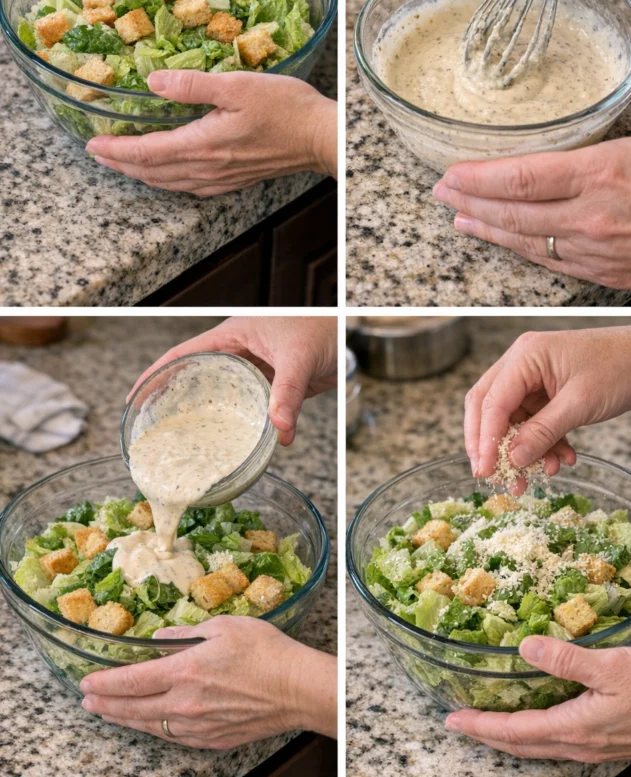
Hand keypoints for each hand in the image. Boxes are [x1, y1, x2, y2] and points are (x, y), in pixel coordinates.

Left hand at [80, 616, 336, 748]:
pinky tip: (149, 724)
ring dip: (125, 719)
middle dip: (105, 704)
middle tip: (87, 700)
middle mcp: (185, 704)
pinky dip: (154, 730)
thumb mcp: (224, 626)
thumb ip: (186, 633)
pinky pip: (173, 738)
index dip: (105, 682)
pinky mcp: (212, 739)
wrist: (296, 688)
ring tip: (109, 713)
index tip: (87, 681)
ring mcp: (198, 726)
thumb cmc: (266, 651)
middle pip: (133, 708)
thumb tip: (158, 640)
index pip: (133, 680)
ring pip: (150, 727)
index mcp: (186, 671)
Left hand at [86, 71, 336, 194]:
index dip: (117, 149)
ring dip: (142, 175)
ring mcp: (222, 178)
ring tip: (123, 164)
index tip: (93, 144)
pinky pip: (191, 187)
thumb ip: (193, 83)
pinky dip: (169, 182)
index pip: (148, 152)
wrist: (322, 138)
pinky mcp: (235, 180)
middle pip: (153, 173)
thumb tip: (154, 80)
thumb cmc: (287, 108)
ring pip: (170, 183)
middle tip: (98, 155)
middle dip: (122, 164)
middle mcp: (208, 168)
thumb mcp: (238, 84)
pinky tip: (168, 176)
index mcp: (204, 144)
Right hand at [129, 315, 337, 444]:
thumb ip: (287, 393)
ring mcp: (255, 372)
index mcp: (233, 335)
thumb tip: (279, 430)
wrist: (351, 331)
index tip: (134, 398)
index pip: (183, 355)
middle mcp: (239, 354)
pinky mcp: (274, 388)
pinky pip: (254, 411)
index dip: (156, 374)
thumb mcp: (299, 357)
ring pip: (225, 398)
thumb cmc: (324, 326)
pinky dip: (250, 429)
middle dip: (175, 402)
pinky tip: (247, 450)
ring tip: (189, 445)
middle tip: (153, 431)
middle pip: (197, 379)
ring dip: (212, 420)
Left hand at [433, 62, 630, 294]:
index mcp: (603, 174)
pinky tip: (502, 243)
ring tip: (457, 219)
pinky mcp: (601, 273)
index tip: (451, 172)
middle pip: (511, 212)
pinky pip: (548, 261)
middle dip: (469, 202)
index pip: (522, 177)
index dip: (479, 177)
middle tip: (439, 193)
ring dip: (486, 230)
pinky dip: (519, 251)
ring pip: (524, 240)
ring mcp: (592, 249)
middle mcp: (589, 216)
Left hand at [446, 636, 630, 760]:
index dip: (480, 726)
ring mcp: (597, 746)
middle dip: (488, 735)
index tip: (451, 721)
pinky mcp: (609, 739)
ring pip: (541, 745)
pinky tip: (536, 716)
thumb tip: (524, 646)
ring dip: (510, 735)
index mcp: (577, 728)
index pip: (516, 732)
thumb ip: (566, 658)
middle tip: (459, 723)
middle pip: (523, 745)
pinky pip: (559, 740)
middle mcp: (582, 744)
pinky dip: (536, 731)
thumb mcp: (613, 665)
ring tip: (488, 721)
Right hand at [464, 323, 630, 481]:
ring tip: (544, 473)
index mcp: (525, 355)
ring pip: (512, 419)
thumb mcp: (579, 404)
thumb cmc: (619, 369)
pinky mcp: (545, 390)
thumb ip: (543, 432)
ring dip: (524, 449)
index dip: (485, 439)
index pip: (492, 401)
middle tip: (495, 475)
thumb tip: (513, 459)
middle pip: (489, 407)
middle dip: (493, 444)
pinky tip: (562, 458)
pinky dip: (543, 442)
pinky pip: (532, 421)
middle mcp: (522, 363)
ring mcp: (533, 376)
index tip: (485, 471)